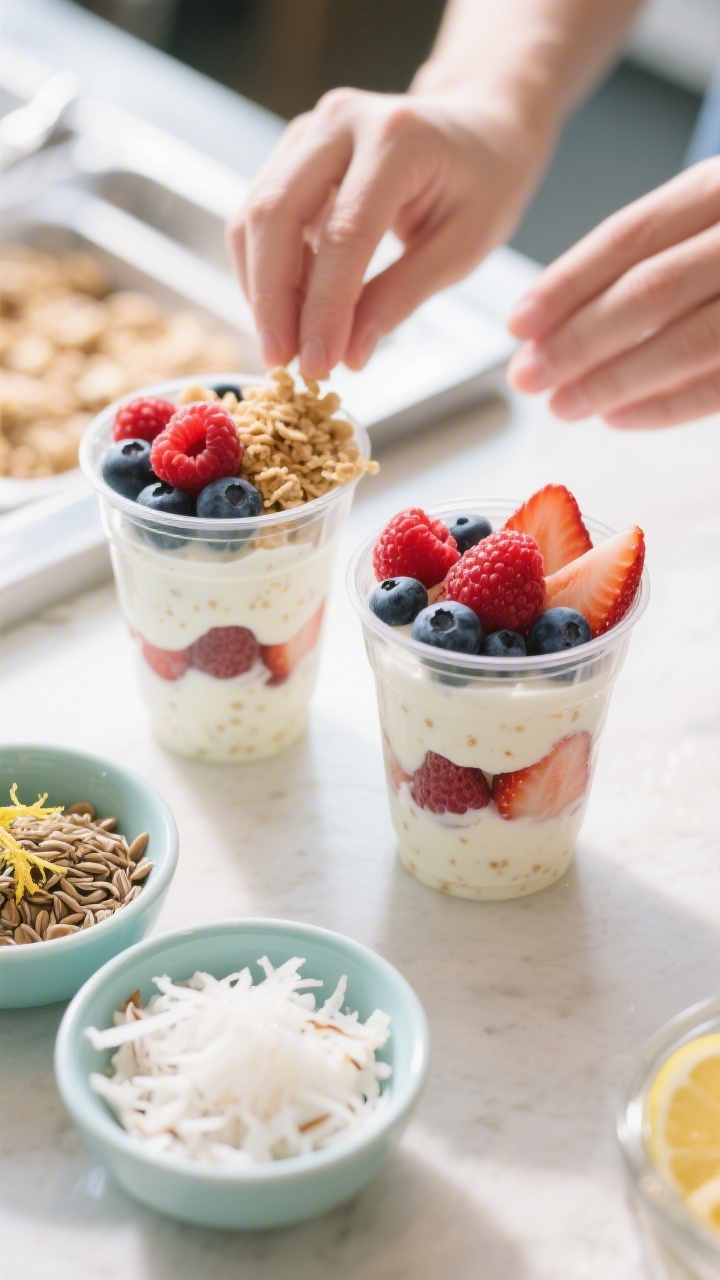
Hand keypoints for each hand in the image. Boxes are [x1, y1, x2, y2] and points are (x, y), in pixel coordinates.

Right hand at [228, 87, 548, 378]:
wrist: (480, 124)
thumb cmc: (484, 183)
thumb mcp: (462, 248)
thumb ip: (402, 297)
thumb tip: (349, 354)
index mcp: (398, 140)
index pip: (345, 233)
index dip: (323, 307)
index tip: (318, 363)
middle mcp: (343, 121)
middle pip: (277, 214)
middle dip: (272, 299)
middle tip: (282, 362)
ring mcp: (311, 130)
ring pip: (256, 214)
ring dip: (262, 288)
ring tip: (286, 345)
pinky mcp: (294, 149)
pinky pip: (260, 213)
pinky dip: (266, 269)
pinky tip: (288, 310)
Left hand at [507, 159, 719, 427]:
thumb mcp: (706, 213)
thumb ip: (649, 252)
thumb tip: (550, 320)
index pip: (629, 237)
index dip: (564, 285)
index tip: (516, 324)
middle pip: (649, 291)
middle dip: (576, 341)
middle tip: (526, 376)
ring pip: (685, 341)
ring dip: (612, 381)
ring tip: (562, 405)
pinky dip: (665, 406)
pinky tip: (617, 418)